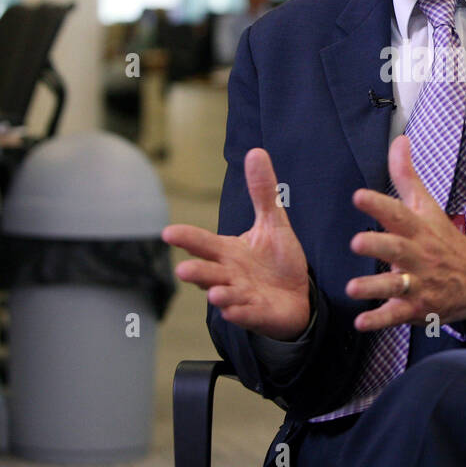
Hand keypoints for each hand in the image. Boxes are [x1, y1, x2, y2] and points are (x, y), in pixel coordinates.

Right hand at [163, 148, 310, 340]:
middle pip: (208, 272)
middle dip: (197, 271)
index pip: (203, 243)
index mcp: (227, 252)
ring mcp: (242, 297)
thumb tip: (256, 151)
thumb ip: (262, 191)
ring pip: (225, 296)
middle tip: (184, 269)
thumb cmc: (277, 260)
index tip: (168, 232)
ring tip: (215, 293)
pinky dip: (241, 314)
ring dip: (219, 294)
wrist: (297, 296)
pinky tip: (234, 311)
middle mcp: (229, 275)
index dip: (187, 238)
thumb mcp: (272, 222)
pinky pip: (248, 314)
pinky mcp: (258, 314)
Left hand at [346, 135, 465, 330]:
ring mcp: (418, 284)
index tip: (358, 196)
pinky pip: (396, 316)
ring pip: (395, 286)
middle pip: (397, 250)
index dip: (379, 205)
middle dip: (378, 246)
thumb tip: (399, 140)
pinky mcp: (416, 308)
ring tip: (352, 288)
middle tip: (356, 242)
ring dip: (373, 288)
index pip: (398, 214)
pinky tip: (361, 322)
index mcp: (418, 229)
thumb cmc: (445, 241)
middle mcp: (418, 256)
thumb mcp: (428, 207)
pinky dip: (379, 321)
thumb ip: (406, 176)